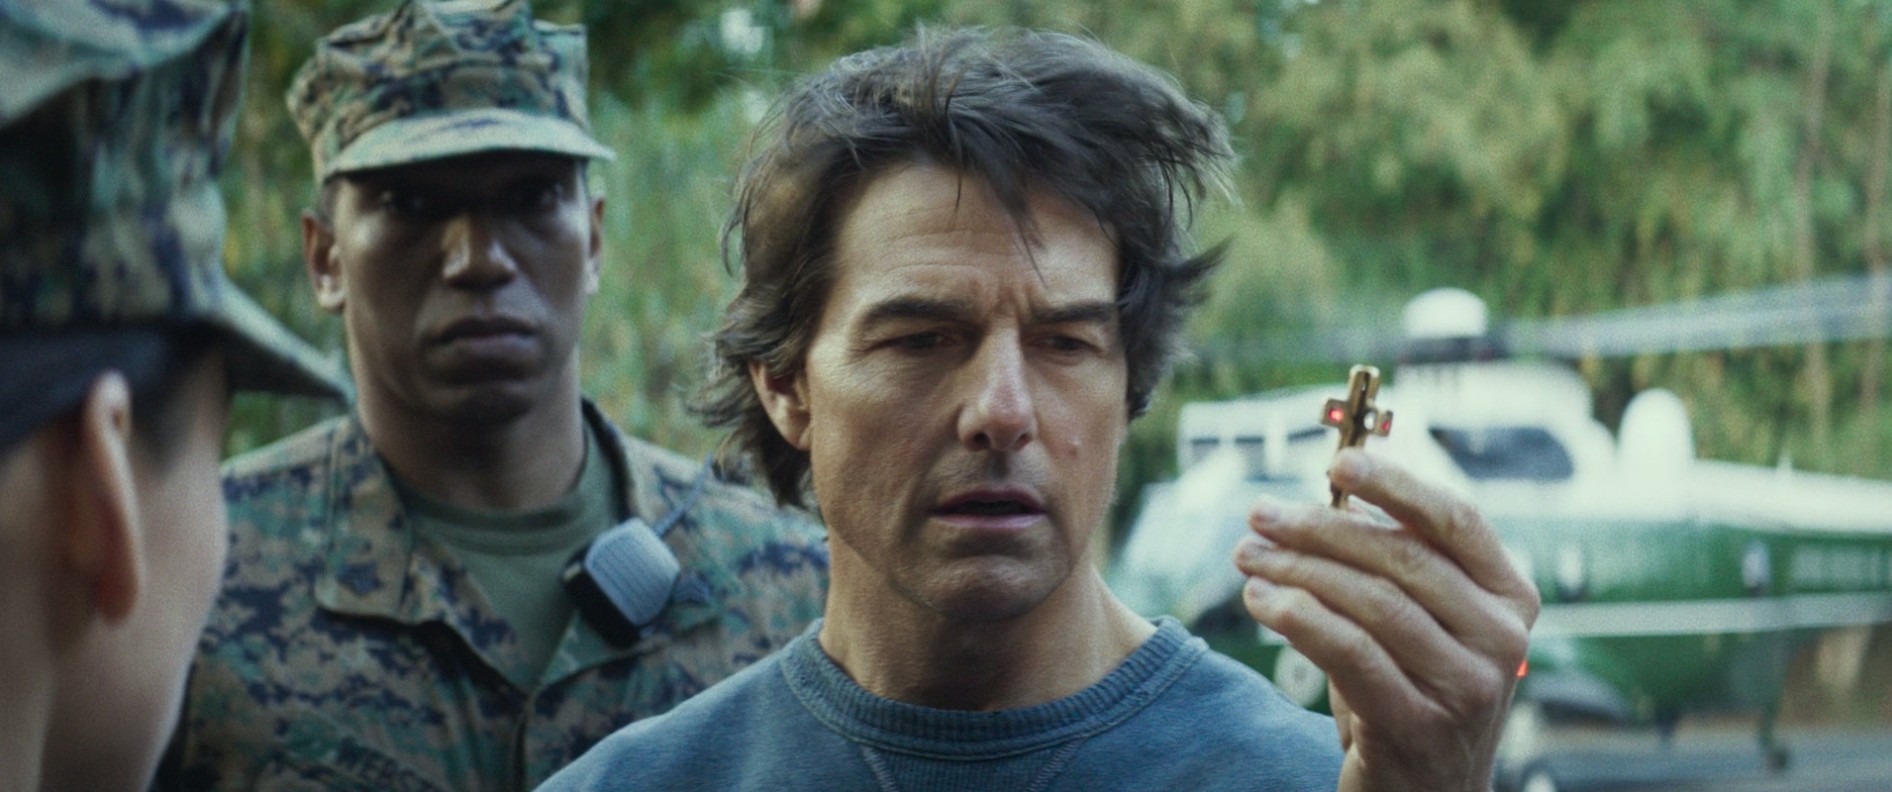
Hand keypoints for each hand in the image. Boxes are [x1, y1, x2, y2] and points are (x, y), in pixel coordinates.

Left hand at [1231, 449, 1538, 791]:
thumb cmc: (1409, 694)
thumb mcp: (1412, 624)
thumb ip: (1389, 566)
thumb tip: (1331, 499)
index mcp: (1509, 597)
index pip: (1456, 520)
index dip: (1396, 484)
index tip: (1338, 462)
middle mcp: (1501, 639)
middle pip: (1402, 557)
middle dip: (1319, 528)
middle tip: (1259, 516)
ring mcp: (1468, 686)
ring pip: (1371, 601)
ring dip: (1297, 570)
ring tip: (1248, 557)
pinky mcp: (1420, 726)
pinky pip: (1351, 652)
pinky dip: (1298, 617)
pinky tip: (1260, 601)